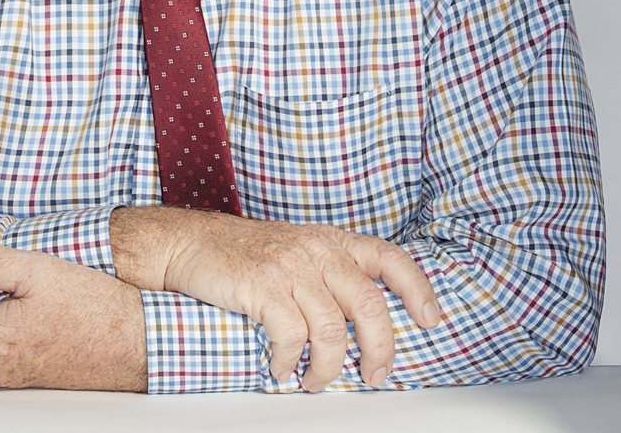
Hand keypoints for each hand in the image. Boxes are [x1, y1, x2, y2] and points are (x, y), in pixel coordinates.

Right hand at [110, 207, 440, 391]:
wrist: (190, 242)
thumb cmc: (245, 253)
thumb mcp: (298, 251)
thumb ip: (331, 275)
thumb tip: (368, 324)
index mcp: (331, 241)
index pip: (390, 257)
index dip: (418, 289)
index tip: (431, 319)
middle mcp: (317, 250)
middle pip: (371, 305)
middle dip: (379, 351)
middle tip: (373, 376)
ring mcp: (290, 267)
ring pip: (333, 331)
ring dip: (328, 370)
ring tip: (314, 380)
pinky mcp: (262, 287)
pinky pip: (292, 338)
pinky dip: (289, 364)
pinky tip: (278, 367)